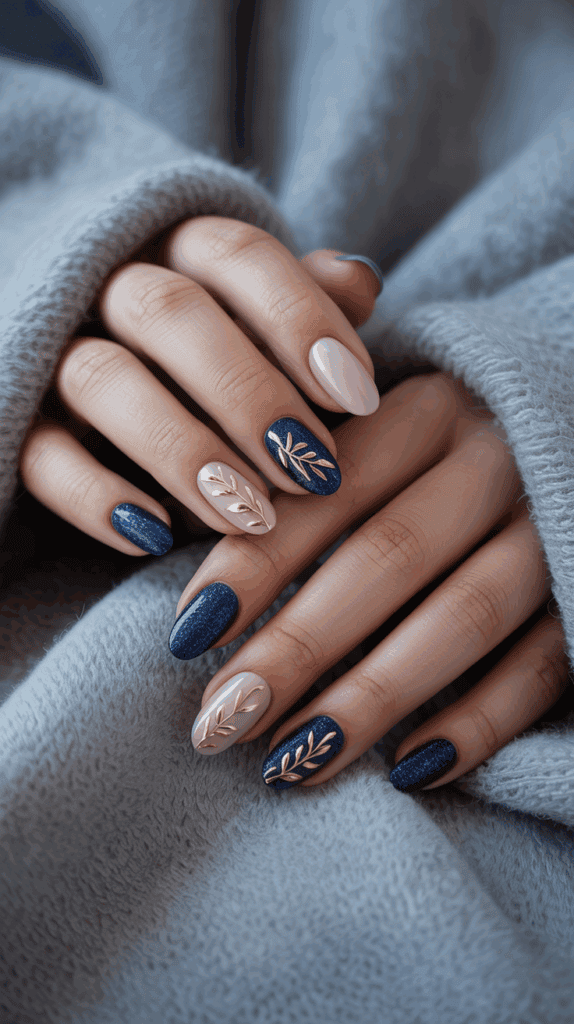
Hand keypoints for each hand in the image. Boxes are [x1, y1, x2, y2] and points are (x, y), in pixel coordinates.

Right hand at [18, 217, 381, 554]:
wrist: (99, 378)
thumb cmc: (213, 351)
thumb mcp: (261, 325)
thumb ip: (306, 304)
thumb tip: (358, 280)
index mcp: (180, 249)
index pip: (237, 255)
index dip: (301, 320)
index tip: (356, 397)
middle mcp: (111, 287)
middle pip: (169, 312)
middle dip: (249, 395)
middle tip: (311, 472)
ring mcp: (55, 351)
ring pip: (102, 379)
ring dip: (183, 451)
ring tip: (251, 518)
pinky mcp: (19, 419)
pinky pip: (41, 454)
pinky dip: (94, 497)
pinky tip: (155, 538)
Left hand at [177, 370, 568, 792]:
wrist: (566, 442)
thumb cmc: (437, 463)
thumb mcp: (380, 444)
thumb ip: (306, 495)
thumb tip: (206, 603)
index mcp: (428, 410)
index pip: (326, 490)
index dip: (253, 563)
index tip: (188, 635)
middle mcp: (495, 458)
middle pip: (388, 556)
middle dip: (296, 646)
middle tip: (221, 720)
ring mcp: (552, 526)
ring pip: (463, 616)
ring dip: (370, 697)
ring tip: (290, 762)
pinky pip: (541, 668)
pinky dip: (477, 725)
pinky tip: (408, 772)